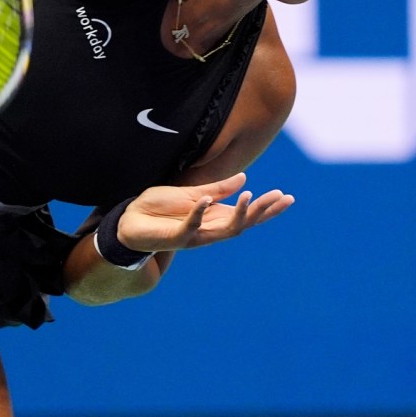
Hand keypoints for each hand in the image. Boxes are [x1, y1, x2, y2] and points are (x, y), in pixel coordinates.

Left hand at [117, 173, 293, 252]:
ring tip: (250, 195)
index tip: (287, 197)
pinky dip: (198, 215)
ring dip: (238, 213)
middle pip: (243, 223)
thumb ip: (217, 189)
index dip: (266, 208)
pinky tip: (206, 201)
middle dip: (262, 212)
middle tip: (280, 199)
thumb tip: (244, 178)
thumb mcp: (191, 193)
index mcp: (214, 218)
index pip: (246, 214)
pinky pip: (189, 227)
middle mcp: (208, 230)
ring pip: (223, 230)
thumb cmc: (159, 210)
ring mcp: (193, 235)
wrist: (128, 222)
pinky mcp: (175, 237)